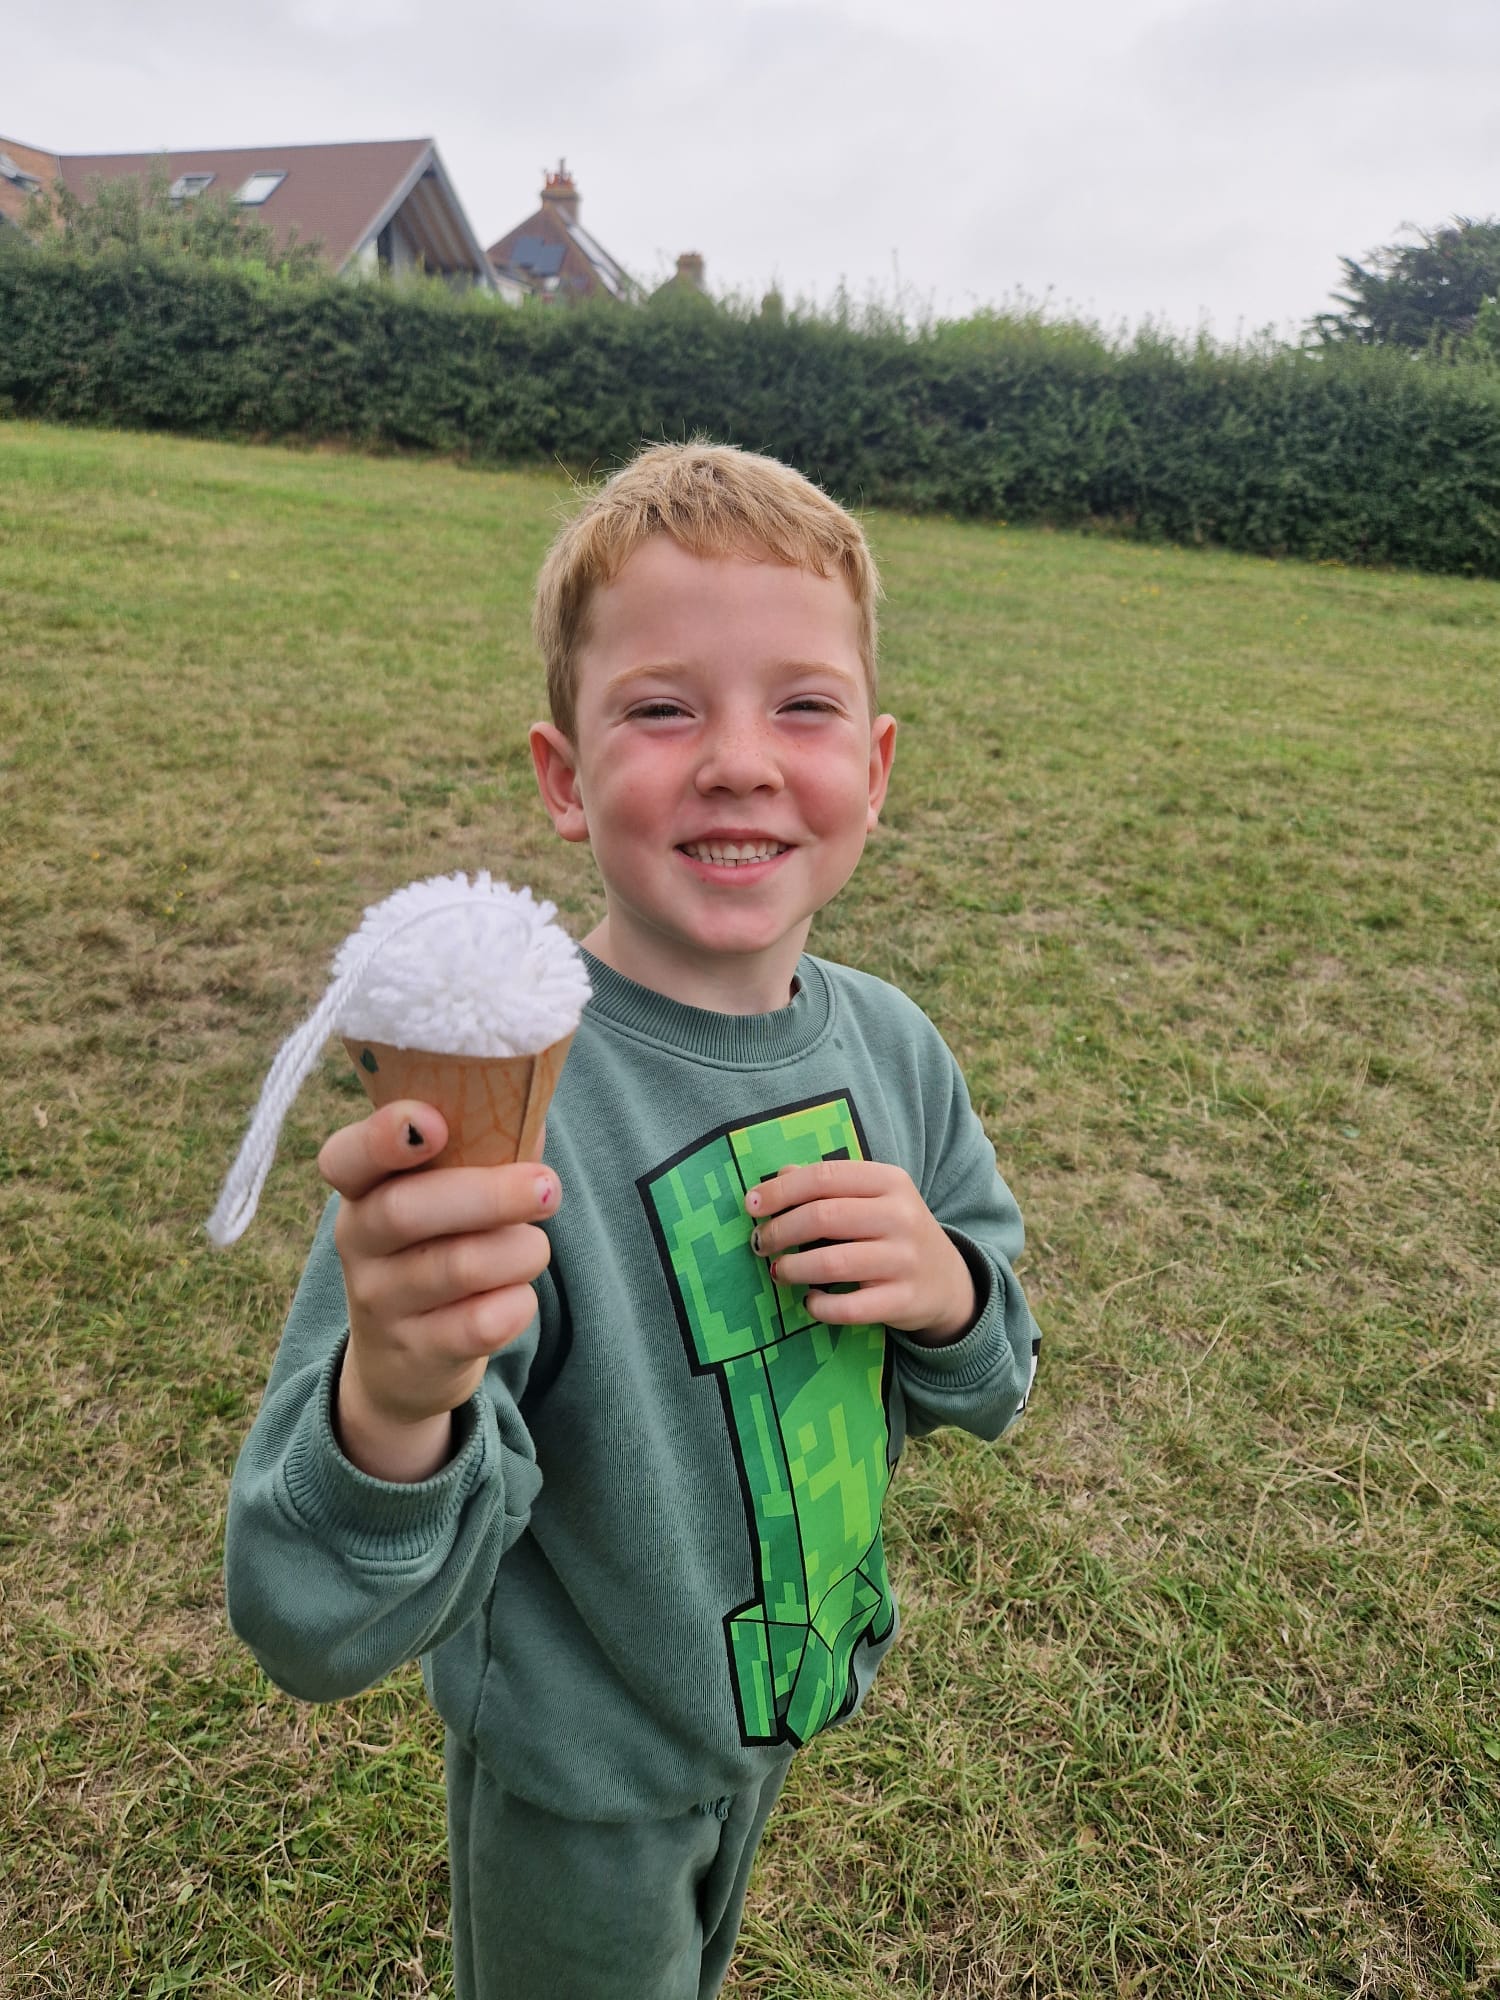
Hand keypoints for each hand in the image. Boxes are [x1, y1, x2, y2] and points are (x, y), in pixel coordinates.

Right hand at [318, 1101, 558, 1480]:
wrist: (406, 1359)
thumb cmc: (440, 1246)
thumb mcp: (443, 1197)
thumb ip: (481, 1150)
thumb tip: (529, 1105)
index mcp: (362, 1189)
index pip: (345, 1157)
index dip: (383, 1137)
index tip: (434, 1123)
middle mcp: (358, 1243)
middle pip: (407, 1210)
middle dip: (488, 1194)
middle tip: (547, 1186)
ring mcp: (381, 1303)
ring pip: (456, 1267)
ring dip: (517, 1251)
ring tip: (536, 1246)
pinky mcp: (417, 1355)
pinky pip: (479, 1325)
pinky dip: (516, 1304)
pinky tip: (517, 1296)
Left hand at [745, 1160, 975, 1342]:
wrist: (947, 1281)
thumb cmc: (894, 1232)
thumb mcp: (872, 1198)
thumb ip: (827, 1185)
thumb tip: (778, 1177)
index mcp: (890, 1181)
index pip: (825, 1177)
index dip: (781, 1190)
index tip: (751, 1204)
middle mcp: (901, 1216)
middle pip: (824, 1217)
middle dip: (780, 1230)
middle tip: (760, 1243)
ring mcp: (904, 1260)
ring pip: (832, 1262)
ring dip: (793, 1268)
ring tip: (779, 1271)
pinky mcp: (903, 1300)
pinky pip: (849, 1307)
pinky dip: (820, 1306)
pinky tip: (810, 1301)